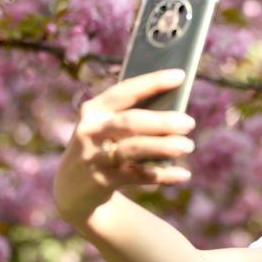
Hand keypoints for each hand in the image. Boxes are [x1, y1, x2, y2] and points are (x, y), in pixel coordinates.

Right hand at [54, 69, 195, 222]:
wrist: (71, 186)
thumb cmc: (102, 145)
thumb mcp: (107, 126)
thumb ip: (133, 115)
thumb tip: (177, 109)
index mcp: (95, 109)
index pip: (126, 90)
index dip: (153, 82)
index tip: (180, 75)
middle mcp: (91, 130)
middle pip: (131, 122)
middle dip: (163, 121)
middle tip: (189, 122)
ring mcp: (95, 156)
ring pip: (134, 148)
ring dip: (164, 146)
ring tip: (188, 146)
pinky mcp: (102, 180)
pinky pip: (139, 176)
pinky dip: (163, 175)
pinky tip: (183, 174)